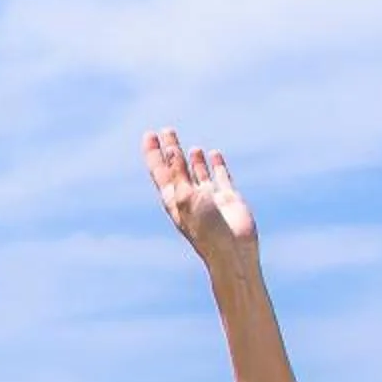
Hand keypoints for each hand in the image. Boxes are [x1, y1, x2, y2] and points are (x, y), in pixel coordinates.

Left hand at [144, 128, 256, 267]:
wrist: (231, 251)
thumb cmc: (205, 228)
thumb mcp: (185, 198)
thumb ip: (177, 173)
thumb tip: (170, 150)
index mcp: (173, 199)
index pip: (160, 170)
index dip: (153, 152)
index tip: (149, 135)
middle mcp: (189, 196)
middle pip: (177, 167)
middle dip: (172, 149)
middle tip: (167, 130)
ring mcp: (209, 197)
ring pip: (199, 173)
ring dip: (193, 160)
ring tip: (192, 147)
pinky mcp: (228, 198)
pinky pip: (221, 176)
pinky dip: (216, 165)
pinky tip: (213, 155)